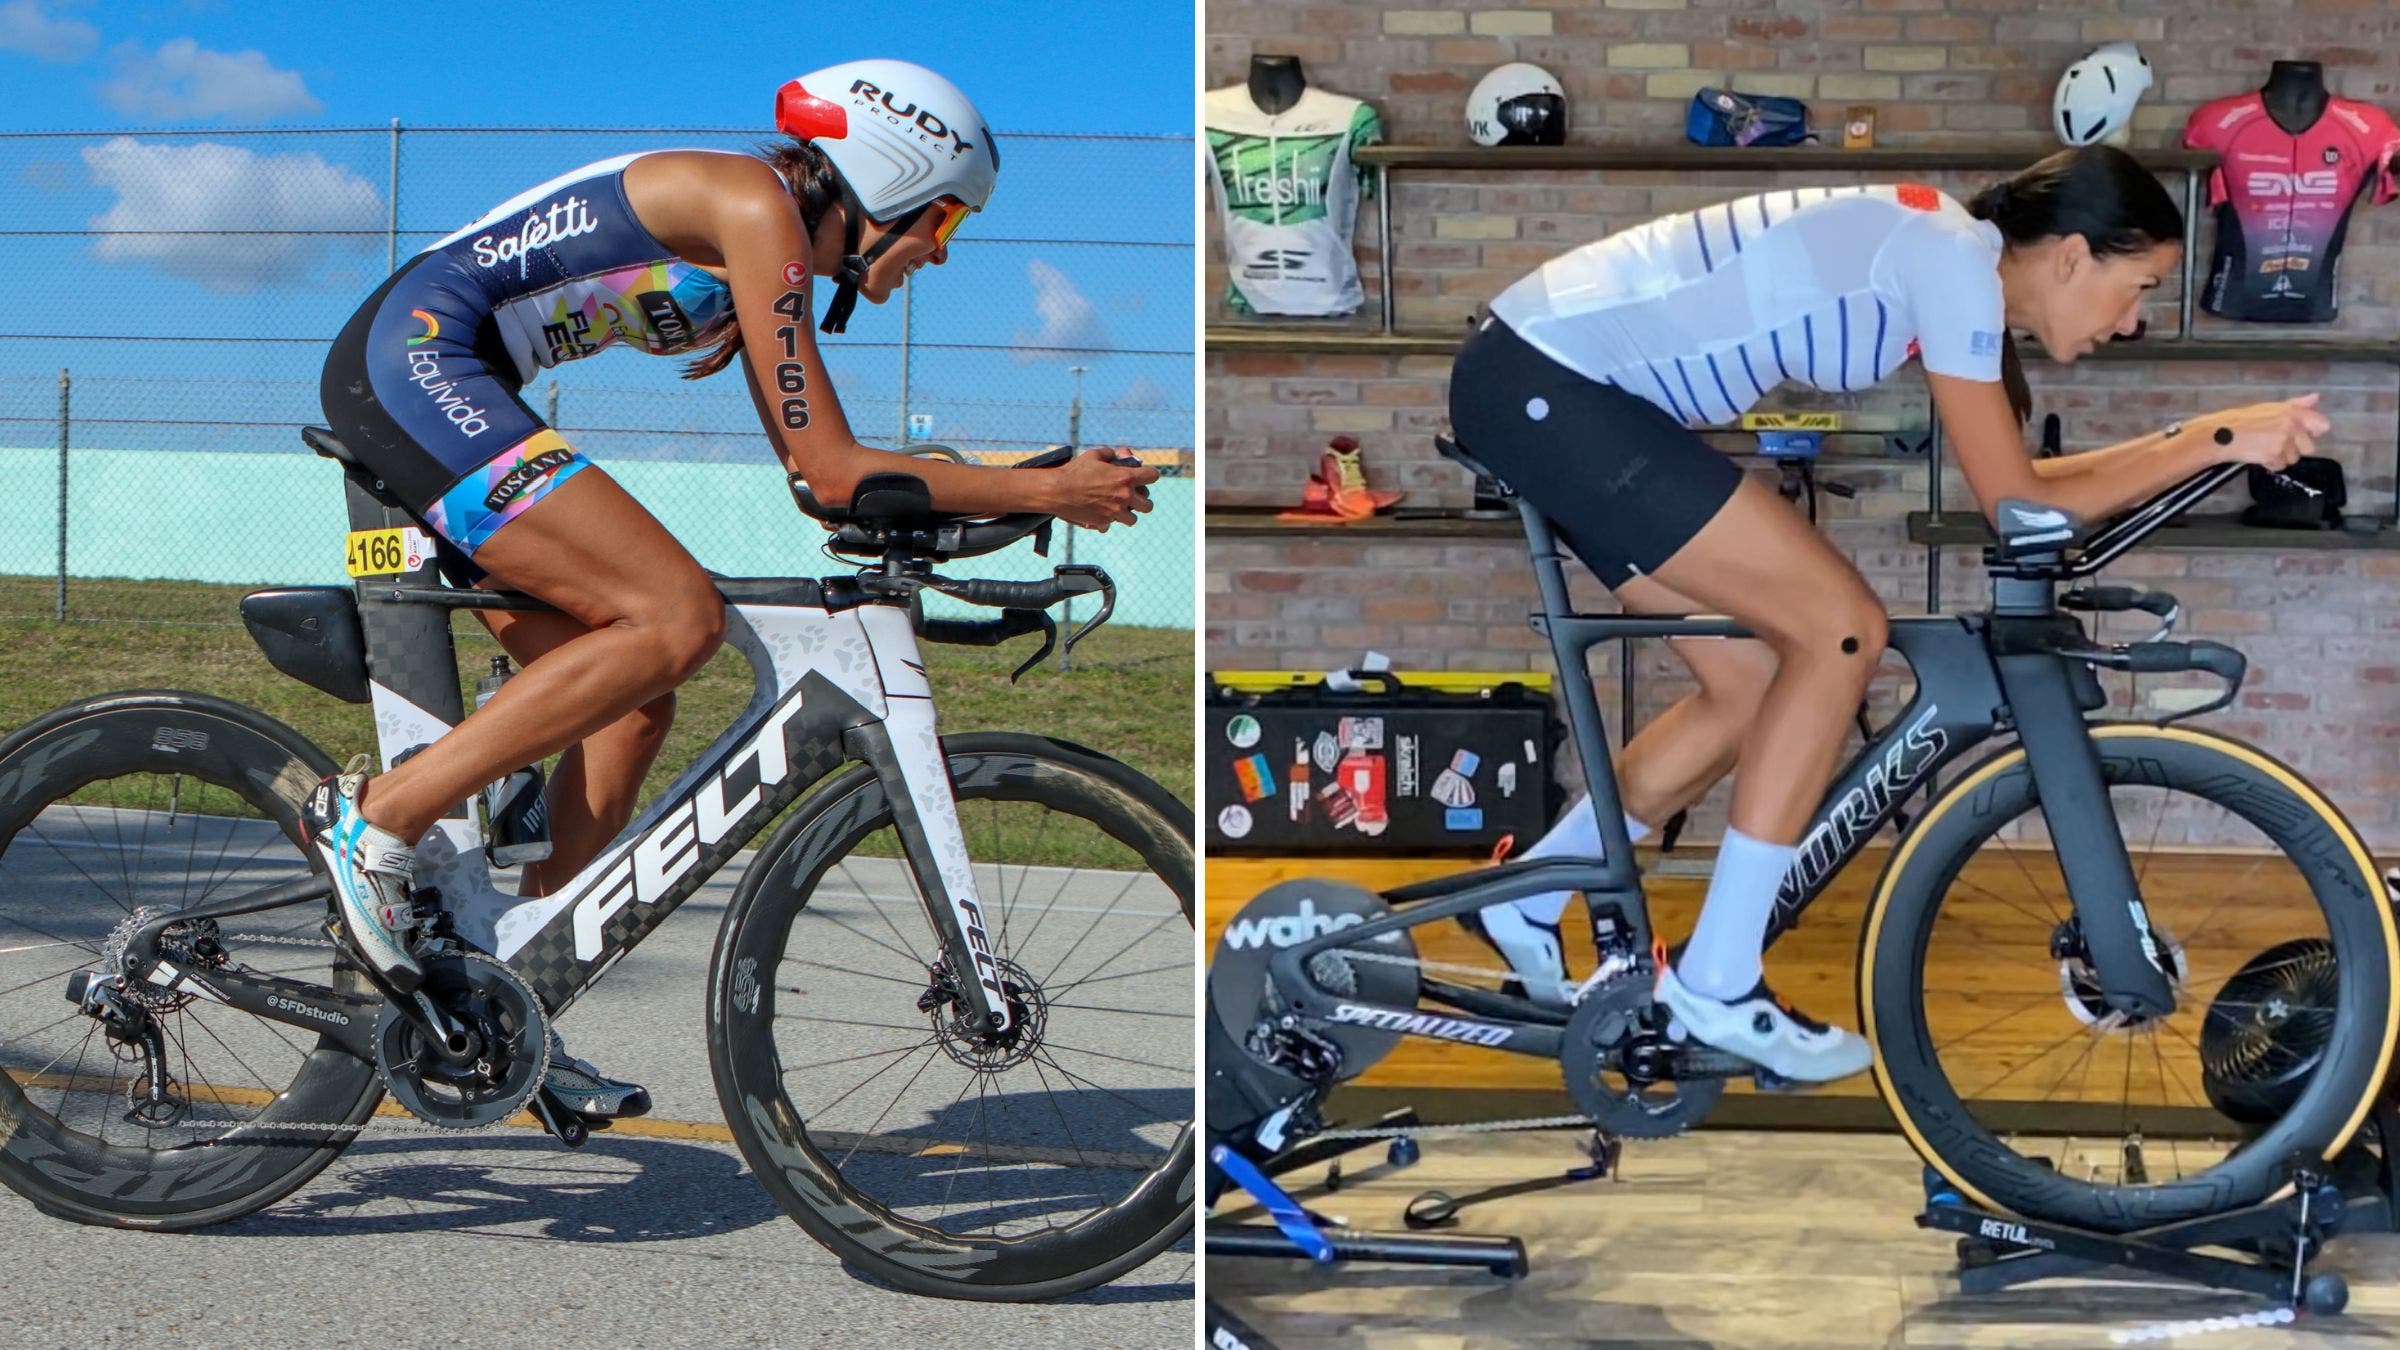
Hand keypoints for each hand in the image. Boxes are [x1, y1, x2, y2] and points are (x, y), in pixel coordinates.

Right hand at [1044, 447, 1158, 529]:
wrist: (1057, 491)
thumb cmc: (1075, 471)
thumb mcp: (1094, 455)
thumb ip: (1110, 454)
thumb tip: (1119, 455)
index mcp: (1125, 477)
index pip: (1153, 476)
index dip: (1149, 475)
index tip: (1144, 476)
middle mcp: (1124, 496)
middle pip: (1148, 505)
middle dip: (1142, 500)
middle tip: (1134, 497)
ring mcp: (1115, 512)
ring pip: (1133, 519)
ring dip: (1128, 513)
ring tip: (1119, 508)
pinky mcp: (1103, 522)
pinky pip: (1112, 524)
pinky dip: (1109, 520)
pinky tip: (1101, 513)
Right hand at [2194, 394, 2327, 473]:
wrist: (2219, 435)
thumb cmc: (2240, 420)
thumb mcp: (2269, 408)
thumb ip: (2296, 405)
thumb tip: (2315, 398)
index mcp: (2292, 411)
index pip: (2322, 425)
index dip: (2313, 432)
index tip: (2300, 435)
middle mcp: (2291, 426)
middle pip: (2309, 448)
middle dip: (2295, 449)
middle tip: (2277, 444)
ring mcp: (2283, 442)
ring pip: (2294, 459)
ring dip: (2281, 458)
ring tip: (2263, 449)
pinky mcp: (2274, 456)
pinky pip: (2280, 466)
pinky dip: (2270, 465)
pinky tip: (2258, 456)